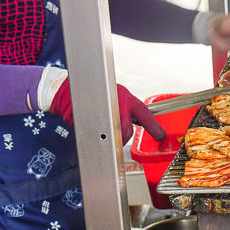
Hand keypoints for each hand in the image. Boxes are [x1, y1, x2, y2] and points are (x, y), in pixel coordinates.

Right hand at [46, 78, 164, 144]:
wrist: (68, 91)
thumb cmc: (95, 92)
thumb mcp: (117, 97)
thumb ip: (128, 111)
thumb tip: (138, 127)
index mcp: (126, 99)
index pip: (143, 114)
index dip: (153, 127)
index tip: (161, 136)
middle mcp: (117, 107)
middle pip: (126, 132)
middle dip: (123, 136)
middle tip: (117, 132)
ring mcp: (104, 116)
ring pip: (114, 137)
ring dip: (111, 138)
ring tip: (104, 126)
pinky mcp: (92, 124)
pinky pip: (101, 138)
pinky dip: (100, 137)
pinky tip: (95, 127)